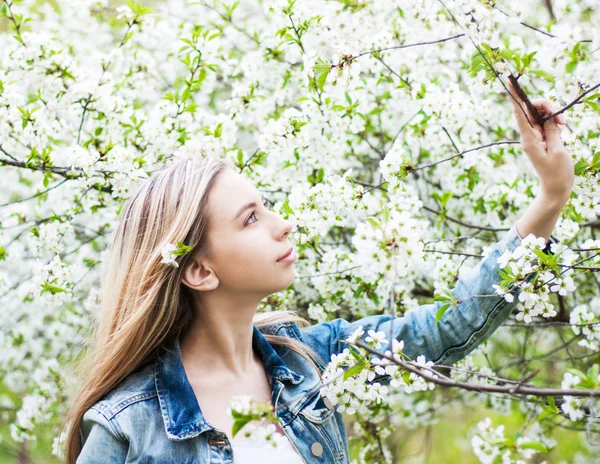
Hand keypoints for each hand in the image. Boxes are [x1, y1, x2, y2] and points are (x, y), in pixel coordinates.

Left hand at [507, 80, 573, 203]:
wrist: (557, 189)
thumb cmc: (557, 173)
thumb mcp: (558, 150)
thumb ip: (553, 131)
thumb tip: (549, 117)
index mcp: (529, 139)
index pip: (519, 113)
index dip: (515, 97)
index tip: (509, 82)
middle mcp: (529, 135)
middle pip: (533, 109)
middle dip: (548, 106)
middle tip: (563, 120)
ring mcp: (535, 136)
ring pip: (541, 114)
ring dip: (554, 114)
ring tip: (565, 126)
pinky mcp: (542, 138)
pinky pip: (547, 121)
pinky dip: (555, 121)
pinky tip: (563, 127)